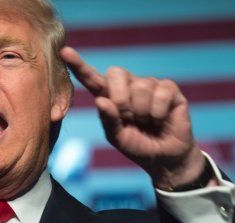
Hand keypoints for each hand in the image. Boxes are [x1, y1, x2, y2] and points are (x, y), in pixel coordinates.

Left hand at [60, 46, 211, 187]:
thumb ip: (108, 120)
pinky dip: (158, 112)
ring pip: (140, 87)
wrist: (164, 157)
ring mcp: (149, 84)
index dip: (78, 66)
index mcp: (110, 96)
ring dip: (142, 111)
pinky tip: (161, 119)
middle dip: (121, 100)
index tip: (64, 52)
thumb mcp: (117, 137)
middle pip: (116, 73)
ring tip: (147, 121)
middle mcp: (128, 85)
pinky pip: (161, 93)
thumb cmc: (137, 145)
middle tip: (130, 118)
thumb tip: (101, 100)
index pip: (91, 78)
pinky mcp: (169, 88)